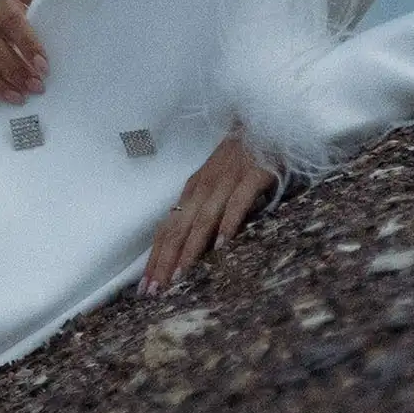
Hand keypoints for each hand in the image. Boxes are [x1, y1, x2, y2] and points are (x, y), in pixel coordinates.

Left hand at [140, 132, 275, 294]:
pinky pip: (237, 203)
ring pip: (202, 220)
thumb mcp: (218, 186)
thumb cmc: (243, 157)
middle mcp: (204, 187)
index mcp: (194, 191)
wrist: (267, 118)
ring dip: (189, 249)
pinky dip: (227, 224)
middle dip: (164, 262)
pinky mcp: (252, 175)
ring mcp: (227, 180)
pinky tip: (221, 246)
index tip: (146, 288)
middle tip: (154, 293)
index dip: (156, 258)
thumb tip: (194, 248)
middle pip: (179, 229)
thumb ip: (206, 211)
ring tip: (180, 278)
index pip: (168, 229)